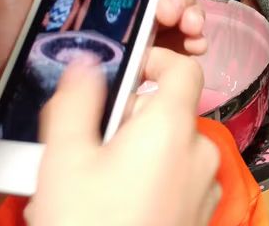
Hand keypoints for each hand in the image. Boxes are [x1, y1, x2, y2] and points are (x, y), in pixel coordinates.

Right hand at [27, 48, 220, 225]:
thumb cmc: (90, 225)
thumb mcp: (64, 159)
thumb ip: (76, 101)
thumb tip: (88, 64)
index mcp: (172, 127)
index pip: (185, 68)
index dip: (155, 60)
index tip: (124, 71)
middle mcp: (199, 152)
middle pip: (169, 110)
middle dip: (129, 117)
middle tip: (87, 141)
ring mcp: (205, 186)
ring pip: (171, 147)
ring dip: (137, 152)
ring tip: (93, 181)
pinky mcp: (201, 214)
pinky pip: (178, 179)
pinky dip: (151, 179)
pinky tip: (115, 204)